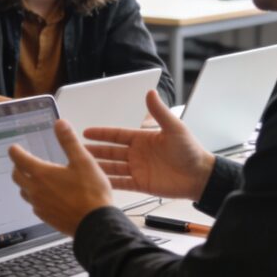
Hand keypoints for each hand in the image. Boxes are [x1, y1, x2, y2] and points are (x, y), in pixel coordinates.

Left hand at [9, 119, 113, 235]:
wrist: (95, 224)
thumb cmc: (91, 193)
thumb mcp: (83, 161)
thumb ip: (69, 141)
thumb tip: (60, 124)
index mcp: (41, 174)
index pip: (18, 159)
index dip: (15, 151)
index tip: (15, 148)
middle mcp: (36, 190)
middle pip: (16, 176)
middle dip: (18, 167)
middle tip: (22, 162)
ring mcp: (39, 206)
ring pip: (24, 192)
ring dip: (25, 183)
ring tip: (35, 178)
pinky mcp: (46, 217)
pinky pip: (34, 205)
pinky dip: (36, 197)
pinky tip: (47, 196)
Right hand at [84, 90, 214, 200]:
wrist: (200, 176)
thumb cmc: (190, 151)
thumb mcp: (174, 128)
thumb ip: (159, 112)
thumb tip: (150, 92)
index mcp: (142, 139)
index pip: (117, 135)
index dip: (101, 133)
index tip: (85, 131)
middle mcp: (137, 154)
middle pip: (111, 152)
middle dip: (94, 150)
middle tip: (76, 149)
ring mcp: (138, 169)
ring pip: (112, 167)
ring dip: (98, 166)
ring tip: (81, 166)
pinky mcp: (141, 184)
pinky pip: (121, 183)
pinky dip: (109, 182)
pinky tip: (96, 182)